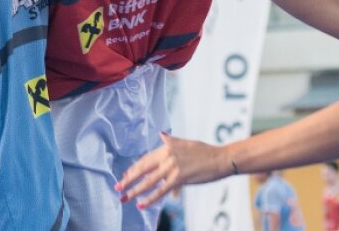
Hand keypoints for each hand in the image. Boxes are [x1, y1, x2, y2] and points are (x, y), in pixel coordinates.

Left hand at [116, 133, 231, 208]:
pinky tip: (141, 205)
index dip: (134, 168)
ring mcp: (172, 167)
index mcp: (167, 147)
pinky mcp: (179, 178)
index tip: (125, 176)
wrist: (220, 158)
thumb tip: (161, 135)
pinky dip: (150, 199)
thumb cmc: (205, 152)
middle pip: (143, 169)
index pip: (146, 159)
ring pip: (149, 181)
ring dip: (134, 191)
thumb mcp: (186, 143)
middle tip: (117, 186)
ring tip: (123, 197)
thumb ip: (171, 141)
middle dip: (128, 179)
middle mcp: (167, 156)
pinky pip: (161, 191)